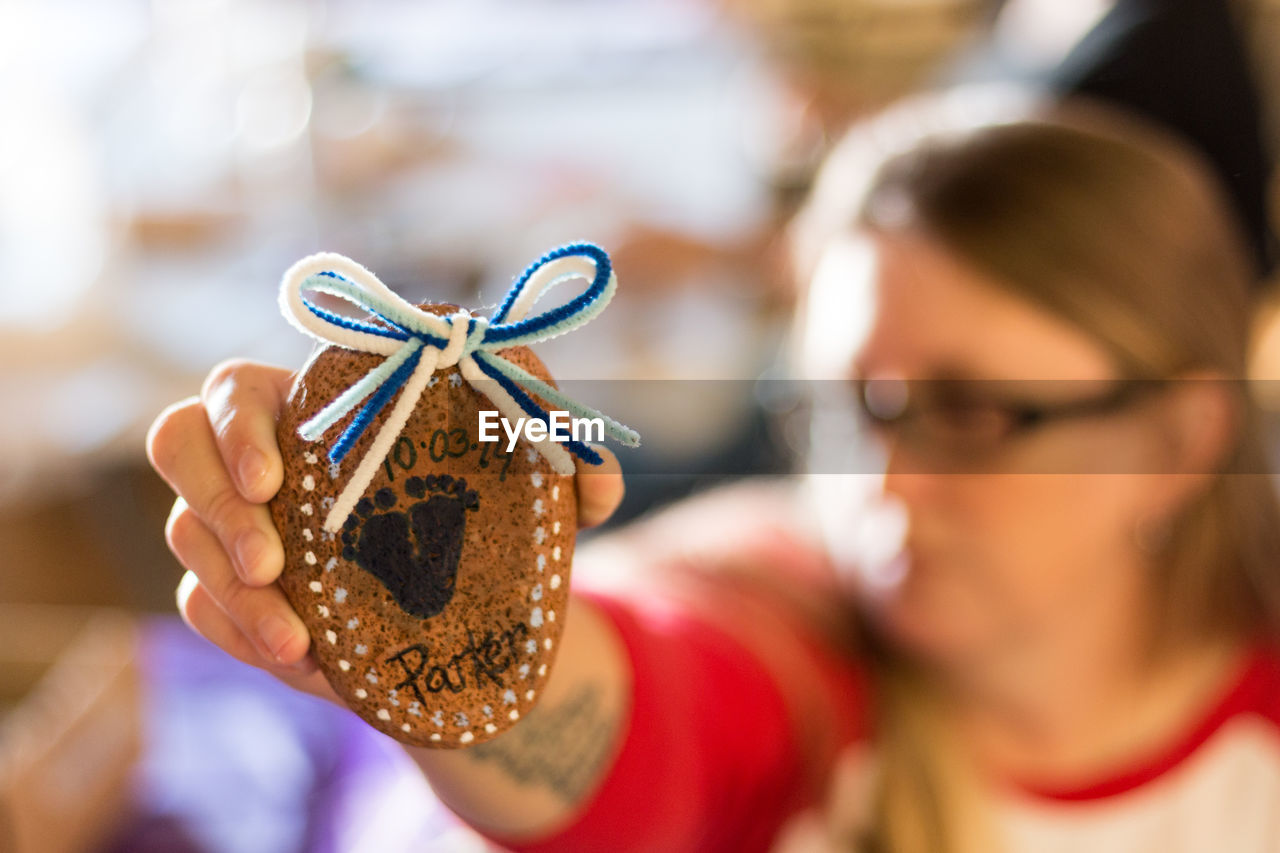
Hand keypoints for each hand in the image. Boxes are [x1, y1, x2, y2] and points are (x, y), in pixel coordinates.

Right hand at [146, 358, 624, 701]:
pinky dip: (243, 636)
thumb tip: (597, 487)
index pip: (238, 385)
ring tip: (301, 644)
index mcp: (321, 406)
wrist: (470, 604)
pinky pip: (201, 607)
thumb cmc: (494, 512)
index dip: (237, 423)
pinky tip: (308, 662)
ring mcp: (238, 528)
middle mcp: (262, 458)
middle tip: (274, 564)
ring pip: (185, 538)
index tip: (277, 477)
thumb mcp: (542, 482)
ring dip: (233, 592)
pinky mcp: (237, 595)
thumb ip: (573, 463)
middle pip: (176, 443)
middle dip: (211, 502)